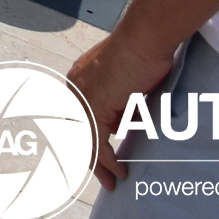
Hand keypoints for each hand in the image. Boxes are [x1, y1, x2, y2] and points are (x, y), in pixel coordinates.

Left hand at [67, 32, 179, 188]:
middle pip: (75, 131)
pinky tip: (118, 171)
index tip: (97, 155)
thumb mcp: (126, 83)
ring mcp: (82, 97)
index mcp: (79, 79)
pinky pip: (98, 142)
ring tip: (111, 180)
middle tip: (102, 175)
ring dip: (99, 165)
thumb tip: (119, 124)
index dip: (86, 139)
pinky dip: (107, 161)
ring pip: (85, 141)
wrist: (144, 38)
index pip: (76, 117)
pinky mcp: (95, 106)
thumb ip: (118, 103)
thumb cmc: (141, 53)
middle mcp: (75, 88)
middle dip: (88, 157)